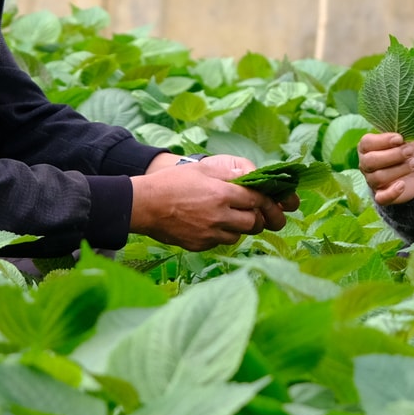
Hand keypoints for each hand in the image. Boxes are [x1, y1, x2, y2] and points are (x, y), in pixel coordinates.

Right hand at [130, 158, 291, 249]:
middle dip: (256, 218)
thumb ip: (228, 174)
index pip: (257, 200)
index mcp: (222, 194)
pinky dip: (220, 235)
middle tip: (251, 212)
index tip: (269, 202)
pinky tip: (210, 225)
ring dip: (239, 228)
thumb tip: (248, 175)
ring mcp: (209, 233)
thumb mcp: (200, 170)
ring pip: (238, 236)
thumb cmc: (171, 183)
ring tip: (228, 218)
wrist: (144, 204)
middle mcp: (219, 216)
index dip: (266, 202)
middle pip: (253, 223)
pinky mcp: (199, 245)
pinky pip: (219, 243)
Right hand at [359, 132, 413, 205]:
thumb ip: (400, 139)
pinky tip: (402, 185)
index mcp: (366, 148)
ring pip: (378, 177)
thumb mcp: (405, 141)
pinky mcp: (381, 195)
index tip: (400, 138)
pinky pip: (381, 198)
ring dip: (399, 169)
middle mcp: (365, 164)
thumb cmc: (405, 152)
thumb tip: (401, 140)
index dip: (383, 140)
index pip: (367, 143)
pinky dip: (392, 192)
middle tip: (409, 152)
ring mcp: (371, 181)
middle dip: (393, 155)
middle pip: (371, 161)